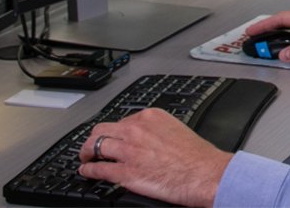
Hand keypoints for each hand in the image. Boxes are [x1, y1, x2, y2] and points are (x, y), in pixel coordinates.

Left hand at [77, 108, 228, 206]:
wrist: (204, 173)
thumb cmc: (197, 156)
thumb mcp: (177, 129)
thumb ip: (158, 131)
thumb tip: (149, 140)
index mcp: (150, 117)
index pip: (122, 121)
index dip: (114, 131)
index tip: (113, 136)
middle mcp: (136, 130)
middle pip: (102, 129)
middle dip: (94, 138)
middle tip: (91, 145)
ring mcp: (129, 151)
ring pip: (95, 146)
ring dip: (86, 152)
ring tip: (85, 157)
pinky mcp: (126, 173)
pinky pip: (98, 169)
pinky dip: (88, 170)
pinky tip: (86, 171)